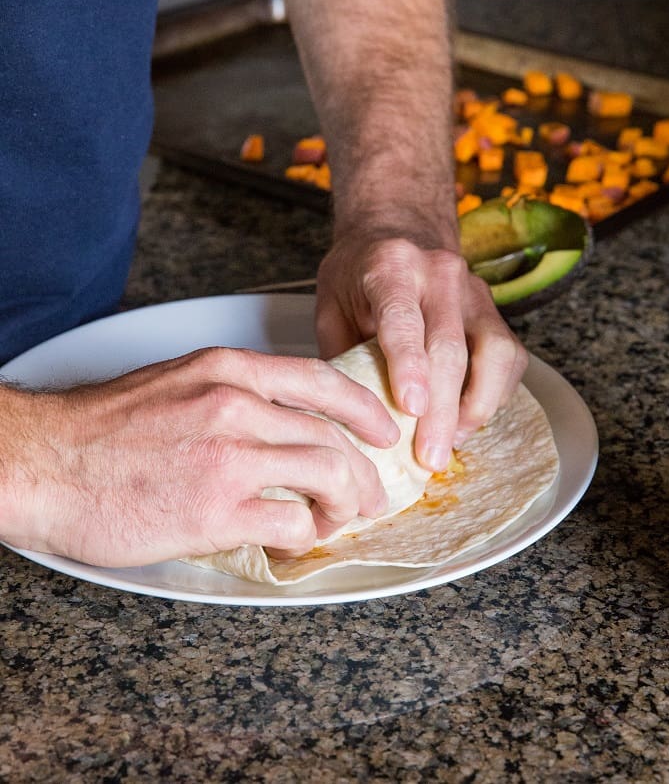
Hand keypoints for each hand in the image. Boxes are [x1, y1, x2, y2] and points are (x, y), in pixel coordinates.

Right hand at [0, 348, 398, 566]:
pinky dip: (306, 535)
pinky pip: (291, 522)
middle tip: (369, 493)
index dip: (364, 408)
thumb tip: (281, 424)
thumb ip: (232, 395)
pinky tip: (297, 539)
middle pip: (332, 435)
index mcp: (227, 370)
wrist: (44, 463)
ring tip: (338, 519)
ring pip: (326, 475)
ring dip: (344, 504)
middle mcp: (235, 405)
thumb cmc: (101, 431)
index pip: (320, 380)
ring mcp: (228, 457)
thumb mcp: (176, 383)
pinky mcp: (215, 510)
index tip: (383, 428)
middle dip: (364, 471)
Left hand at [316, 234, 527, 471]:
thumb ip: (342, 354)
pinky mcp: (495, 309)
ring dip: (476, 407)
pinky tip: (467, 421)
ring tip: (451, 443)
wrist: (397, 229)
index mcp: (390, 266)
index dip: (408, 364)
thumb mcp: (330, 304)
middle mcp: (439, 274)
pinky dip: (494, 396)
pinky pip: (509, 358)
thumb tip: (351, 418)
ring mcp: (474, 290)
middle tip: (429, 457)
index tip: (410, 408)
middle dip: (442, 410)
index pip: (403, 318)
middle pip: (450, 347)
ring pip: (494, 352)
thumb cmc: (358, 274)